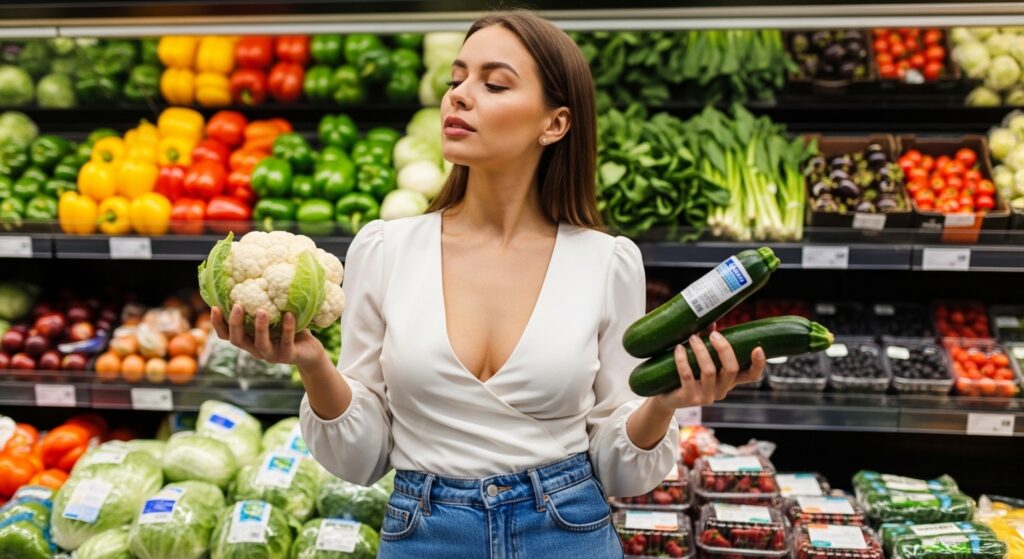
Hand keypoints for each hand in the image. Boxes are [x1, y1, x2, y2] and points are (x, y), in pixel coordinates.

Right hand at [210, 304, 324, 369]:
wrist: (310, 351)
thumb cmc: (288, 330)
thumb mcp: (273, 317)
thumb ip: (263, 304)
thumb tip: (256, 275)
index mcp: (249, 339)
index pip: (226, 335)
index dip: (217, 324)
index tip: (214, 307)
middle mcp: (256, 349)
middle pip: (237, 340)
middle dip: (235, 324)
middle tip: (238, 306)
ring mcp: (272, 354)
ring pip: (260, 344)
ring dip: (259, 328)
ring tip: (262, 311)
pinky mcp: (288, 356)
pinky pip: (286, 342)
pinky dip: (287, 328)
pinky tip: (289, 315)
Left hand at [651, 326, 765, 410]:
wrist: (666, 397)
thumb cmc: (687, 373)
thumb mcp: (700, 359)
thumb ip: (707, 341)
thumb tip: (712, 322)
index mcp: (729, 380)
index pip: (752, 376)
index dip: (758, 364)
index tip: (758, 348)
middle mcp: (722, 390)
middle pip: (731, 369)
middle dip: (723, 348)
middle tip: (713, 334)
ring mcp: (707, 397)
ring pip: (709, 371)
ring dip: (701, 351)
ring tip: (692, 337)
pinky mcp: (690, 399)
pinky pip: (688, 376)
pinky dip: (683, 360)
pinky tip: (678, 349)